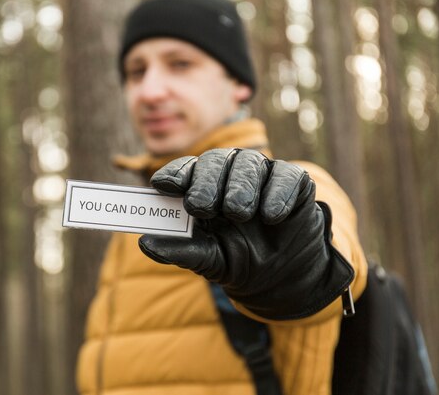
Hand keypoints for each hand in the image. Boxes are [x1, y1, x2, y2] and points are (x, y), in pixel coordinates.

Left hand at [139, 148, 353, 319]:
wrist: (282, 277)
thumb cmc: (237, 259)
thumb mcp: (207, 259)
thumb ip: (179, 251)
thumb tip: (145, 244)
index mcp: (202, 188)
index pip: (185, 170)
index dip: (174, 174)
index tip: (162, 185)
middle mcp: (229, 175)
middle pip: (214, 161)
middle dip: (205, 180)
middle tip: (200, 205)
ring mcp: (261, 175)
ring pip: (248, 163)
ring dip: (240, 186)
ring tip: (238, 212)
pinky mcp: (293, 182)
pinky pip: (286, 175)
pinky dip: (277, 193)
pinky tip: (270, 216)